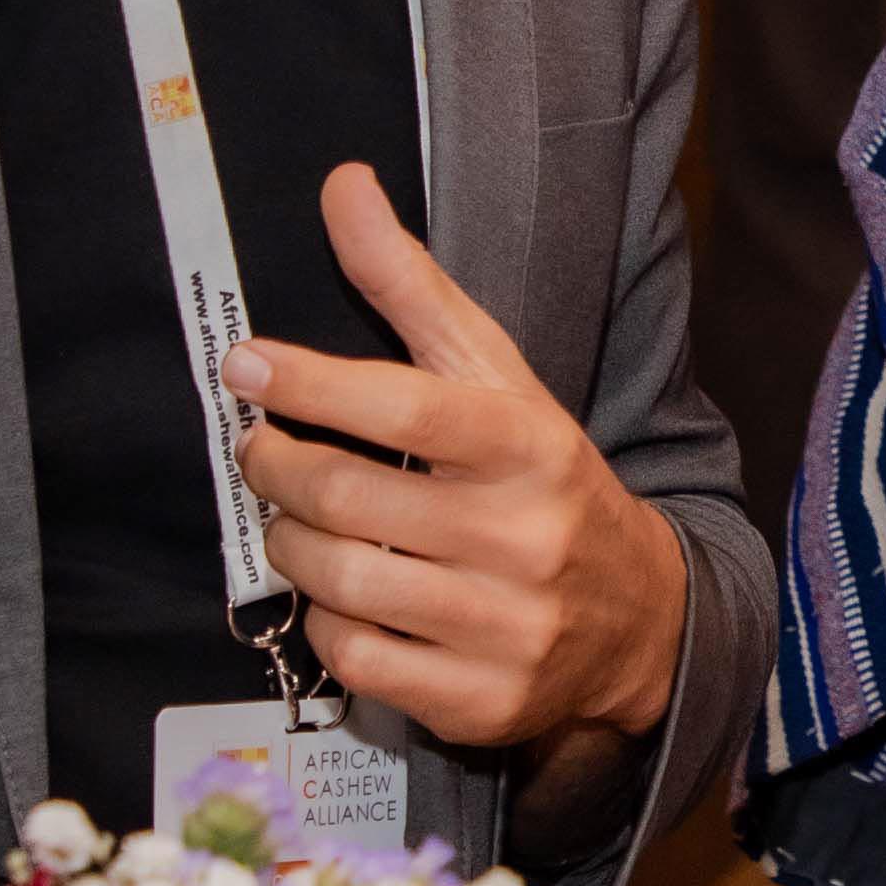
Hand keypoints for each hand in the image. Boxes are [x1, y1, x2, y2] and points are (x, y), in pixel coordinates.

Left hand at [234, 162, 691, 746]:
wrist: (640, 618)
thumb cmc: (540, 478)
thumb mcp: (496, 377)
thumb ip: (411, 286)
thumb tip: (341, 183)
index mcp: (528, 443)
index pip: (406, 405)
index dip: (312, 382)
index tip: (246, 363)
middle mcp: (522, 536)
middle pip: (347, 498)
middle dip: (278, 468)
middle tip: (260, 449)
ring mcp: (503, 627)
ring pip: (338, 582)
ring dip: (292, 546)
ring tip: (299, 521)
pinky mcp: (479, 701)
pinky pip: (353, 660)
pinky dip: (327, 624)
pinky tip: (344, 596)